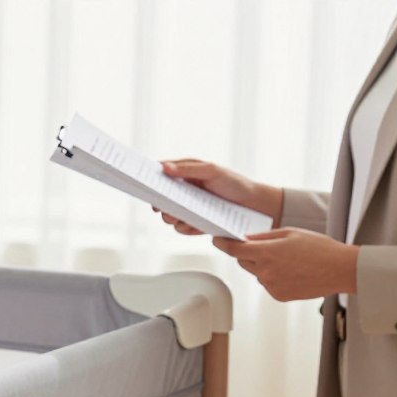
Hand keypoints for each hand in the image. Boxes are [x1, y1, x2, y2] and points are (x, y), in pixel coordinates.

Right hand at [152, 159, 283, 235]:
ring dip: (172, 217)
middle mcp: (183, 191)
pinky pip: (181, 229)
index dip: (148, 177)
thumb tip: (164, 168)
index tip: (142, 182)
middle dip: (159, 203)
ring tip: (182, 216)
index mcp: (184, 173)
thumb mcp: (212, 171)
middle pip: (159, 198)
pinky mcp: (194, 224)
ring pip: (167, 216)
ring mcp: (188, 208)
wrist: (254, 206)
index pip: (160, 173)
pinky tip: (198, 225)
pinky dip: (187, 228)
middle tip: (161, 206)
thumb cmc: (235, 183)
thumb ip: (188, 169)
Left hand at [213, 228, 358, 301]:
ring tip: (289, 260)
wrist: (341, 269)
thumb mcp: (290, 233)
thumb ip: (264, 237)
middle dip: (248, 253)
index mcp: (267, 253)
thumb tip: (245, 238)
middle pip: (243, 261)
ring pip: (256, 273)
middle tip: (266, 247)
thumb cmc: (319, 247)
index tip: (217, 239)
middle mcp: (265, 272)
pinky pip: (268, 284)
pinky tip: (292, 272)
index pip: (234, 249)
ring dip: (263, 266)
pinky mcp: (279, 296)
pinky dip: (273, 277)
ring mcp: (271, 286)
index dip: (223, 243)